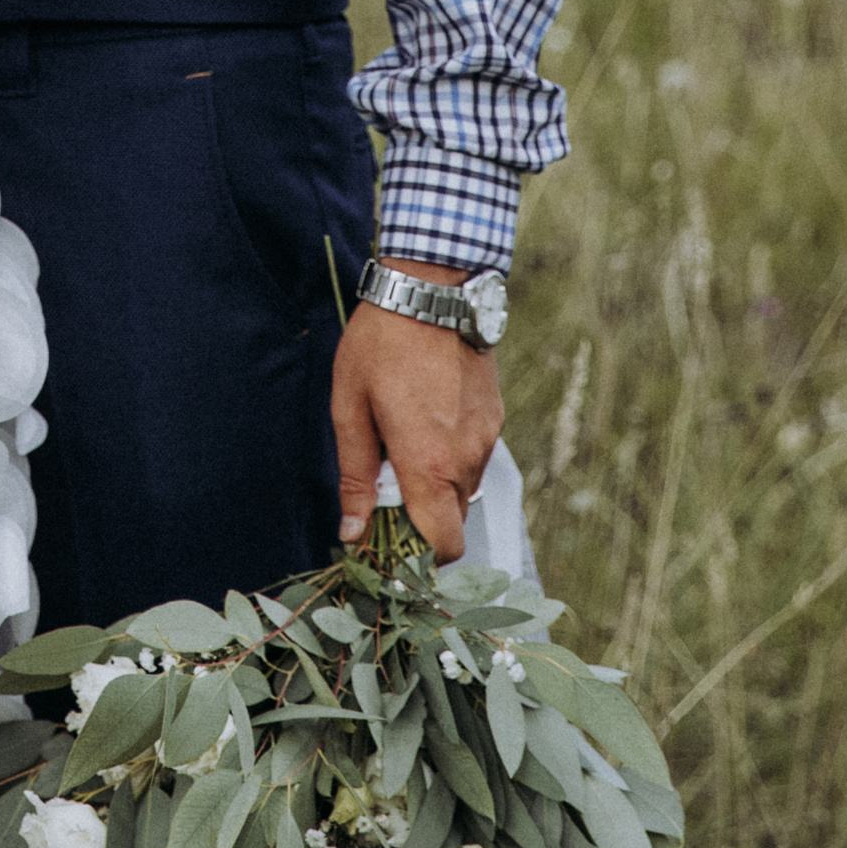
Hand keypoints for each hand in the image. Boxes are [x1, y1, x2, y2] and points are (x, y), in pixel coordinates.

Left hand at [331, 300, 503, 561]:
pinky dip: (450, 455)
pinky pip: (473, 456)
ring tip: (403, 439)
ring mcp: (487, 438)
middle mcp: (465, 459)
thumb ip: (354, 474)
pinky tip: (426, 418)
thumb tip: (353, 533)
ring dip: (435, 482)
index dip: (420, 559)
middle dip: (421, 517)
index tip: (390, 544)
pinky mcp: (496, 417)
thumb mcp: (350, 406)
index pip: (443, 546)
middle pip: (451, 520)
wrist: (433, 289)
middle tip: (386, 483)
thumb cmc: (381, 344)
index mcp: (428, 464)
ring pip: (463, 488)